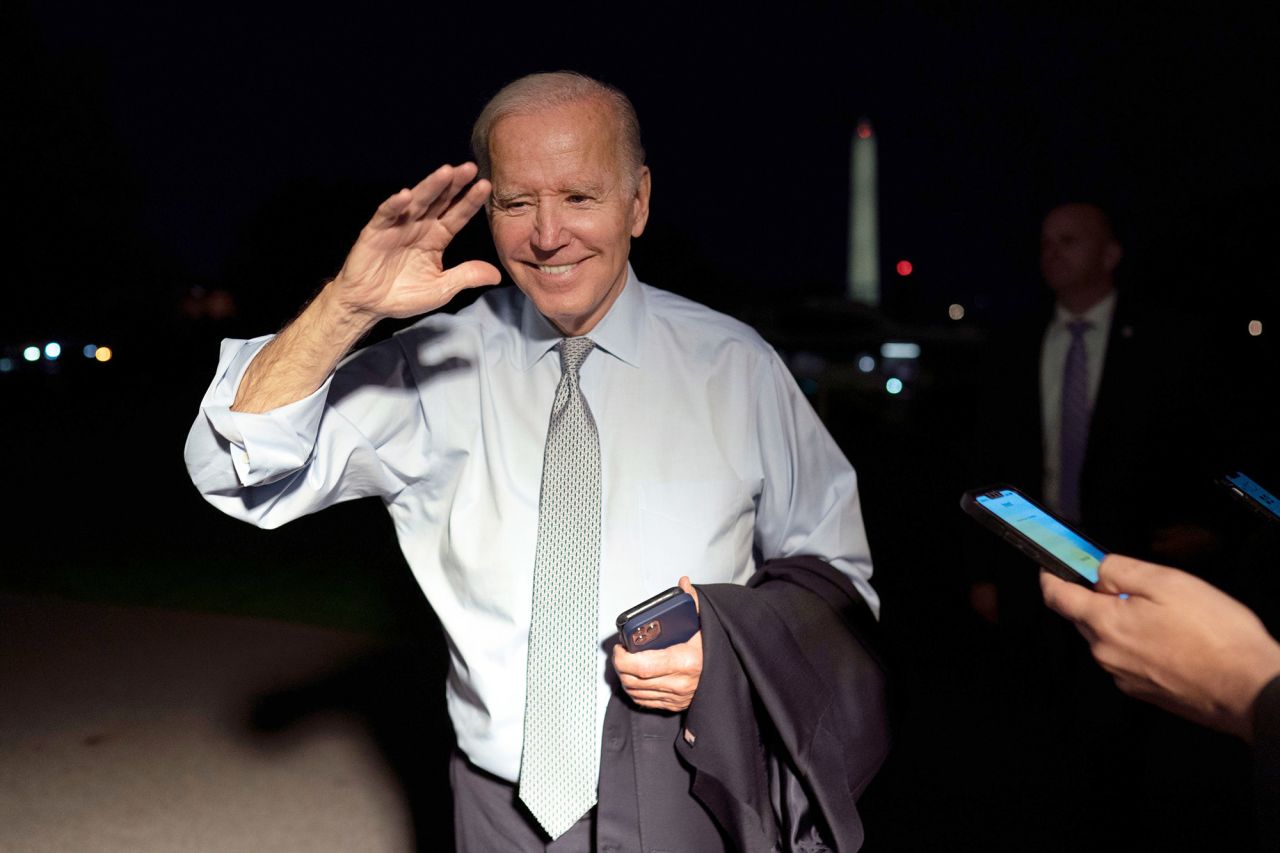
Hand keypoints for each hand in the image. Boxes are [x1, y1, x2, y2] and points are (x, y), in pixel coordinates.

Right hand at [331, 162, 501, 320]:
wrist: (369, 305)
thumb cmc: (404, 295)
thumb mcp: (441, 289)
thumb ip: (466, 277)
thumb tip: (497, 275)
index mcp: (436, 237)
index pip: (457, 215)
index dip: (470, 201)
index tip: (486, 186)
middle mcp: (419, 226)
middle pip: (440, 201)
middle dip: (454, 184)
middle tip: (470, 168)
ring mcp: (397, 226)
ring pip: (417, 202)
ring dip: (430, 186)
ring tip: (446, 172)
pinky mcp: (375, 231)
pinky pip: (386, 215)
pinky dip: (395, 205)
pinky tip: (406, 196)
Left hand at [612, 577, 702, 711]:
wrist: (733, 673)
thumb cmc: (715, 649)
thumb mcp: (706, 624)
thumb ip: (692, 602)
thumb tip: (683, 583)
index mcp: (685, 661)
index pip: (643, 666)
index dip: (624, 658)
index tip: (620, 646)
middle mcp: (680, 683)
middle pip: (634, 680)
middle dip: (620, 666)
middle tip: (621, 651)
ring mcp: (676, 696)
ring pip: (635, 692)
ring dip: (625, 677)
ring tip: (626, 661)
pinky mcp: (674, 705)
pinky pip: (644, 701)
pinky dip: (634, 689)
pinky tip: (635, 676)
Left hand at [1041, 554, 1279, 740]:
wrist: (1251, 690)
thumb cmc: (1216, 638)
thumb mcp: (1167, 582)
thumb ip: (1121, 569)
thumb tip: (1096, 566)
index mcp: (1105, 623)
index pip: (1056, 595)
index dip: (1051, 574)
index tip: (1052, 564)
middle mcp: (1106, 653)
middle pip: (1083, 616)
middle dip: (1098, 597)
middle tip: (1136, 587)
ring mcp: (1123, 675)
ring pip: (1108, 637)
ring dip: (1124, 621)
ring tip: (1167, 616)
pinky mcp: (1143, 690)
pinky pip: (1128, 658)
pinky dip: (1141, 644)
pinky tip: (1172, 639)